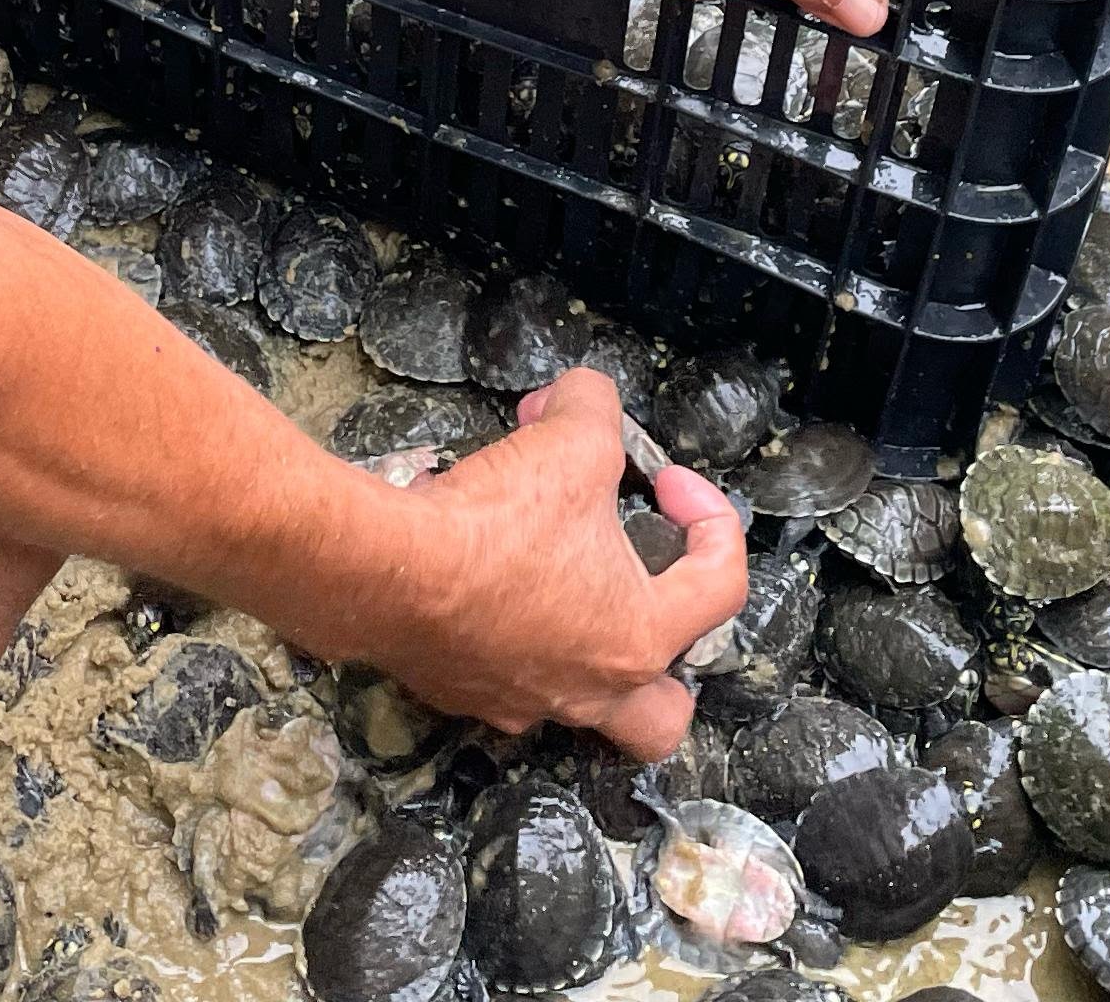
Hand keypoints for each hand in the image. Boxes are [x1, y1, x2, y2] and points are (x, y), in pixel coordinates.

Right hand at [363, 372, 744, 756]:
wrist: (386, 571)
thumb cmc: (494, 523)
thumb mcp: (571, 439)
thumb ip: (595, 407)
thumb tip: (584, 394)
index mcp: (641, 634)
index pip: (722, 585)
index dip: (710, 517)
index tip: (664, 480)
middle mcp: (592, 687)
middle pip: (664, 715)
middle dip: (665, 660)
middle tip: (642, 592)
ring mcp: (526, 702)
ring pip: (580, 702)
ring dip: (582, 643)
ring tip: (562, 582)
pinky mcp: (467, 694)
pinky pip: (508, 680)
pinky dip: (510, 636)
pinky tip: (487, 578)